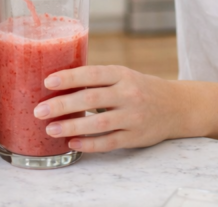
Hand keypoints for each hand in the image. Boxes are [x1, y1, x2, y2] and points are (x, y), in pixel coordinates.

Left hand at [34, 65, 187, 152]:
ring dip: (72, 127)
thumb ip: (98, 80)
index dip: (69, 77)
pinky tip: (72, 144)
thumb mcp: (124, 76)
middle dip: (63, 105)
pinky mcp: (136, 137)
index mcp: (122, 74)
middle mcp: (128, 94)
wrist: (177, 106)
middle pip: (91, 99)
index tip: (48, 81)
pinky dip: (89, 144)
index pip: (93, 74)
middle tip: (40, 110)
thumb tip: (59, 83)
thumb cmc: (141, 88)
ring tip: (50, 129)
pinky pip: (109, 142)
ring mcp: (133, 117)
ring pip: (99, 124)